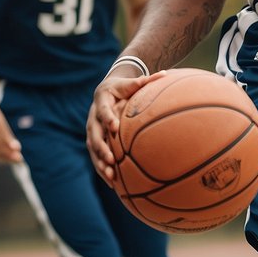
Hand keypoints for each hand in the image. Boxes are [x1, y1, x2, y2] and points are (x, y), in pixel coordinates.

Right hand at [86, 70, 164, 184]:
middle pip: (94, 133)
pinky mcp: (93, 140)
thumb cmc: (122, 88)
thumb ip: (145, 80)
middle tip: (111, 159)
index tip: (114, 127)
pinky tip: (112, 182)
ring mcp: (92, 129)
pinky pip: (95, 156)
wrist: (105, 90)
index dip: (107, 118)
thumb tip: (165, 73)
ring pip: (93, 148)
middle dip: (101, 148)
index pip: (103, 110)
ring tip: (111, 176)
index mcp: (101, 100)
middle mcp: (93, 116)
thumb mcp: (130, 83)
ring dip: (100, 162)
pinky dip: (102, 168)